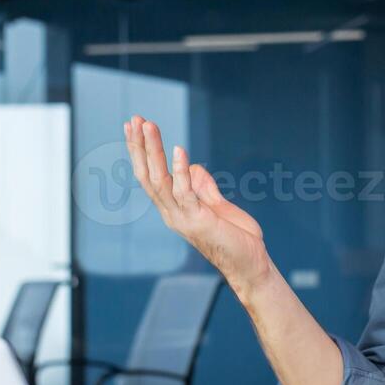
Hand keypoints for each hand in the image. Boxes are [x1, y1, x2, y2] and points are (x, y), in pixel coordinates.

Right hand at [123, 116, 271, 292]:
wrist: (251, 265)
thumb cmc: (236, 238)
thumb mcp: (217, 205)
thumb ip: (202, 186)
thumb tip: (191, 166)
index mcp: (174, 208)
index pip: (150, 176)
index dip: (140, 152)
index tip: (134, 126)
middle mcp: (172, 213)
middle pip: (147, 175)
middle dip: (139, 146)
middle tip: (133, 119)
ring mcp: (183, 218)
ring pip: (160, 180)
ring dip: (153, 151)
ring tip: (148, 125)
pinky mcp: (199, 221)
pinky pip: (186, 193)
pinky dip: (181, 171)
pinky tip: (179, 150)